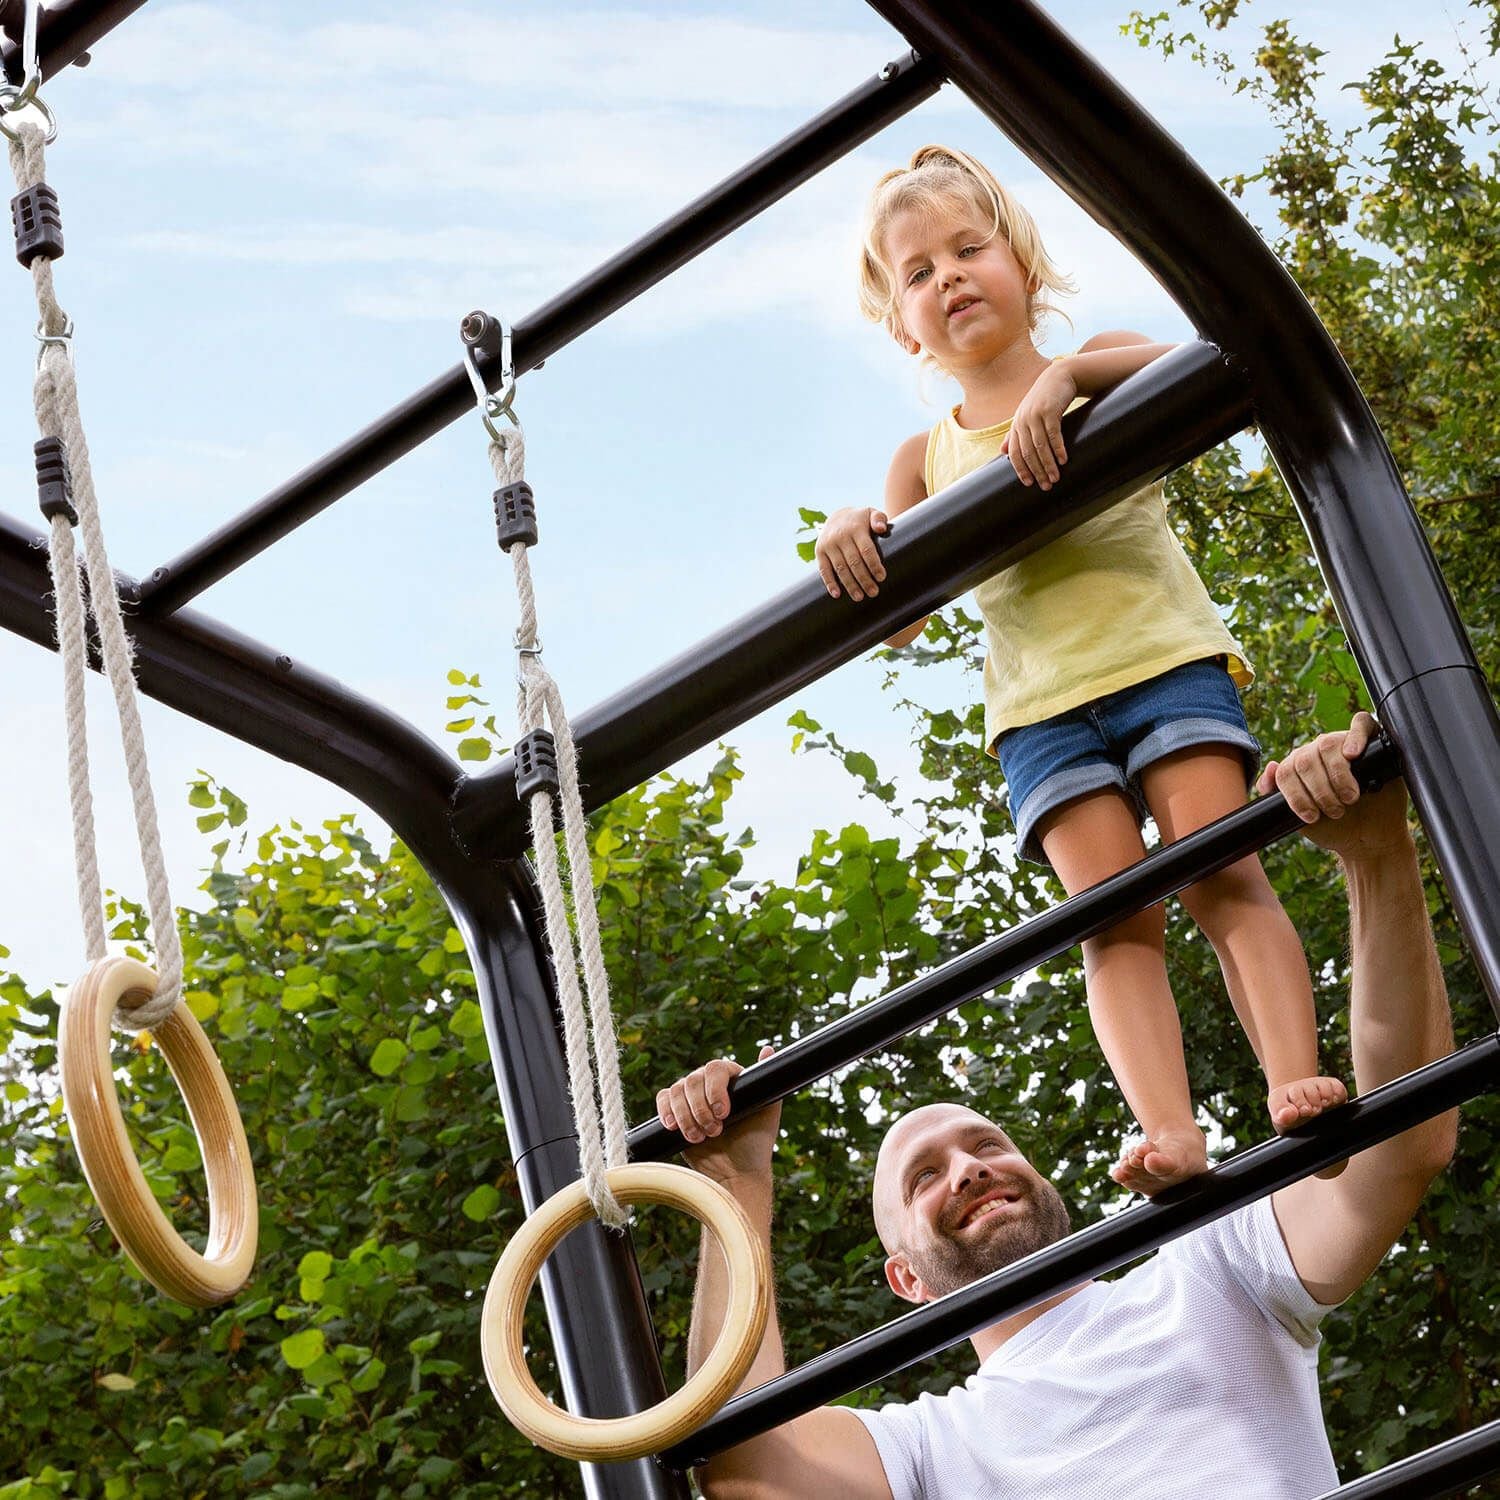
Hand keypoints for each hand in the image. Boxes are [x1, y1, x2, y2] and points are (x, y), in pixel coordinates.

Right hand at [656, 1047, 778, 1182]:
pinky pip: (663, 1099)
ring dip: (685, 1116)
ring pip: (676, 1090)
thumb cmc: (755, 1145)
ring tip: (699, 1137)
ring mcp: (691, 1097)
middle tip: (714, 1132)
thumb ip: (769, 1082)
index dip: (715, 1090)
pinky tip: (674, 1127)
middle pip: (692, 1080)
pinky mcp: (675, 1112)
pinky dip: (666, 1112)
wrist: (735, 1175)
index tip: (723, 1113)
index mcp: (731, 1079)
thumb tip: (768, 1049)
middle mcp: (709, 1084)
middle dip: (701, 1110)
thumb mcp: (768, 1113)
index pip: (715, 1069)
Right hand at [815, 508, 887, 600]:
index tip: (881, 578)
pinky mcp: (819, 551)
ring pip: (840, 568)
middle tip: (874, 592)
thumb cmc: (860, 520)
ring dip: (850, 584)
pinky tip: (837, 594)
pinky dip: (829, 583)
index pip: (866, 549)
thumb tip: (881, 529)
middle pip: (854, 562)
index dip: (874, 565)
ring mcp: (829, 545)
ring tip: (859, 597)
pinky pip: (823, 569)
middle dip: (864, 579)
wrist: (837, 516)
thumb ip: (879, 518)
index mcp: (856, 528)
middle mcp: (841, 536)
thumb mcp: (871, 513)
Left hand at [1001, 361, 1077, 489]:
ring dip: (1048, 464)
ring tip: (1056, 478)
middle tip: (1046, 486)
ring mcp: (1035, 415)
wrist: (1059, 376)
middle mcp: (1023, 421)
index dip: (1021, 470)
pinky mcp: (1050, 410)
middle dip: (1037, 471)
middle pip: (1028, 453)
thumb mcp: (1026, 415)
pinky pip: (1054, 434)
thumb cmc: (1044, 399)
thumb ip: (1015, 433)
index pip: (1015, 453)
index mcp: (1017, 425)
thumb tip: (1003, 452)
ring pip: (1040, 446)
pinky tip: (1063, 460)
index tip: (1029, 484)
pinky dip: (1058, 449)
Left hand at [1257, 711, 1410, 858]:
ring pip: (1327, 745)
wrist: (1370, 836)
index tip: (1311, 817)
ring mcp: (1343, 745)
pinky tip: (1354, 754)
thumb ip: (1276, 794)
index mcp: (1298, 767)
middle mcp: (1317, 752)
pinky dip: (1356, 736)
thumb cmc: (1333, 826)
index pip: (1286, 771)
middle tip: (1336, 811)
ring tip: (1349, 799)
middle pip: (1305, 759)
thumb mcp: (1299, 819)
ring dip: (1338, 777)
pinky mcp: (1372, 742)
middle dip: (1319, 792)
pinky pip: (1362, 723)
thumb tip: (1272, 766)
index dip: (1296, 795)